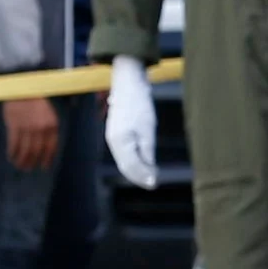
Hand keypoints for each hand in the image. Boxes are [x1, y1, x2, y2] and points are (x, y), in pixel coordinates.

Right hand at [2, 95, 57, 170]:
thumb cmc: (36, 102)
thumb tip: (46, 149)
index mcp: (52, 125)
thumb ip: (49, 129)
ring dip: (21, 160)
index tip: (43, 167)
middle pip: (37, 151)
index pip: (51, 147)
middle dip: (32, 162)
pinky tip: (11, 156)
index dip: (47, 159)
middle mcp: (41, 128)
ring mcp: (27, 128)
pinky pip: (14, 144)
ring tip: (19, 165)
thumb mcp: (49, 115)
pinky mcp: (15, 126)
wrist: (23, 88)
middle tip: (27, 168)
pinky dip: (12, 152)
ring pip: (25, 150)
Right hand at [102, 60, 158, 189]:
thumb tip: (150, 171)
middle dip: (139, 177)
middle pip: (125, 167)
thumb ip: (147, 152)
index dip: (143, 177)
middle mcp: (113, 142)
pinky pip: (123, 154)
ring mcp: (112, 138)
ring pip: (123, 162)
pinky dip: (132, 162)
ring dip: (136, 171)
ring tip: (150, 177)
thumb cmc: (139, 104)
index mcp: (120, 141)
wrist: (128, 85)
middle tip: (154, 183)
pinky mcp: (115, 135)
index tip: (155, 183)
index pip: (131, 166)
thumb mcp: (148, 129)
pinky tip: (143, 164)